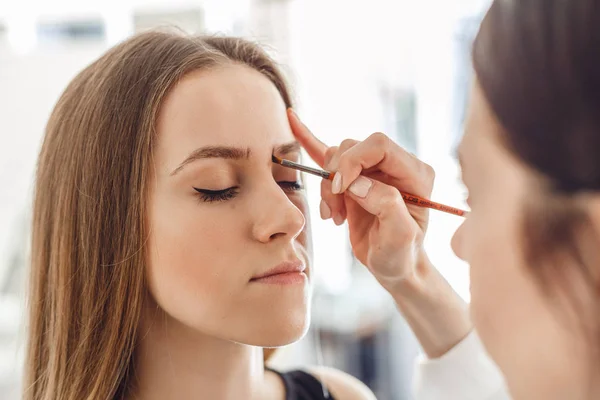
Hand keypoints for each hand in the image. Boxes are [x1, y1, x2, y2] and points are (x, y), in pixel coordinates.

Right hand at [288, 109, 435, 290]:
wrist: (393, 266)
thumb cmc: (401, 254)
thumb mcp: (401, 237)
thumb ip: (387, 205)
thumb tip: (357, 184)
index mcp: (415, 173)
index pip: (379, 145)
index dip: (354, 161)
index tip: (341, 190)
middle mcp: (394, 166)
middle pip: (355, 148)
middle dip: (337, 177)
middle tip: (335, 209)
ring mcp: (372, 170)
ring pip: (337, 157)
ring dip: (328, 186)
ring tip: (333, 215)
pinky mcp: (353, 178)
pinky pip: (328, 153)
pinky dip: (310, 140)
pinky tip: (293, 121)